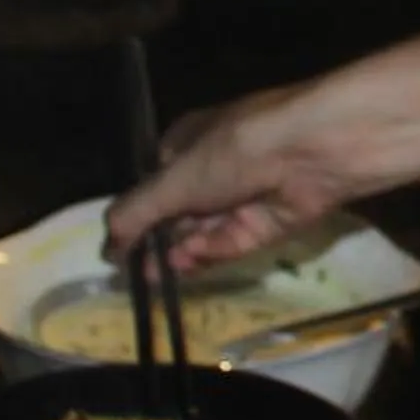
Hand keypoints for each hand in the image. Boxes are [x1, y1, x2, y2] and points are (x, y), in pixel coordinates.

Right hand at [104, 80, 365, 270]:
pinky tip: (184, 267)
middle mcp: (214, 168)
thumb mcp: (173, 178)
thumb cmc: (234, 150)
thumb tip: (106, 248)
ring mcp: (242, 196)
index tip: (117, 248)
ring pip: (202, 232)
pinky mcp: (267, 222)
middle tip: (133, 272)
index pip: (154, 182)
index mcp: (187, 143)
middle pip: (177, 212)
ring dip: (178, 253)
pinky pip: (230, 243)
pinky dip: (207, 254)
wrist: (313, 150)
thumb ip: (135, 214)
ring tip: (152, 277)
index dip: (136, 214)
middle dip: (156, 240)